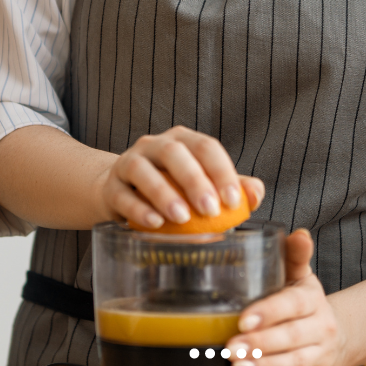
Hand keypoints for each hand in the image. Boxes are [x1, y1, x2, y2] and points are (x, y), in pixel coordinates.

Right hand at [97, 125, 263, 227]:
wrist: (121, 193)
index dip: (221, 171)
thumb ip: (231, 188)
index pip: (206, 147)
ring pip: (144, 169)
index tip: (234, 201)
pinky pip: (123, 195)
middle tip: (211, 210)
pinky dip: (138, 210)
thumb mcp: (202, 185)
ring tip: (182, 219)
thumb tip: (255, 194)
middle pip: (174, 153)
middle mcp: (154, 145)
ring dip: (164, 193)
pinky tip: (155, 224)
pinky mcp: (111, 186)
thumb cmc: (171, 188)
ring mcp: (129, 162)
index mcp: (183, 140)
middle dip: (194, 180)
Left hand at [227, 229, 345, 365]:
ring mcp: (320, 354)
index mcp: (312, 298)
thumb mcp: (302, 275)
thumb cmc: (306, 300)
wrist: (338, 331)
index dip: (269, 313)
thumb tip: (299, 233)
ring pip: (294, 363)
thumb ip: (294, 255)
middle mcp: (320, 327)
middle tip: (231, 348)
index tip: (244, 320)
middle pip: (291, 337)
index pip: (292, 304)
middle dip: (260, 344)